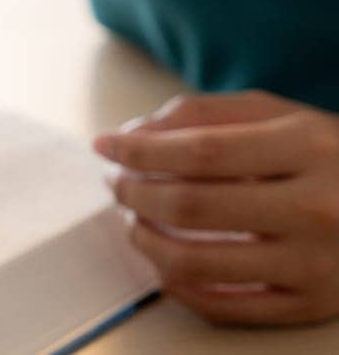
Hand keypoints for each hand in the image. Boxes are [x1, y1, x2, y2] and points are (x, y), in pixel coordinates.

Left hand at [95, 91, 338, 324]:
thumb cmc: (327, 156)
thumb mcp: (279, 115)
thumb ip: (205, 115)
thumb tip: (133, 136)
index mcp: (310, 148)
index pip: (199, 151)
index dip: (139, 151)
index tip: (105, 147)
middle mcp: (318, 207)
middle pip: (191, 205)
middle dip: (134, 192)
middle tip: (116, 183)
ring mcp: (316, 263)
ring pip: (196, 263)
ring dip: (144, 240)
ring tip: (134, 219)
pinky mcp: (312, 305)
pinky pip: (224, 307)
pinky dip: (178, 285)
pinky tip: (163, 261)